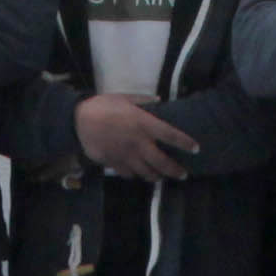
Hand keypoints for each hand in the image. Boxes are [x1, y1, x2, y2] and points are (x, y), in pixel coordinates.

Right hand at [73, 92, 198, 179]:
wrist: (79, 120)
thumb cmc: (103, 105)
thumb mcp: (125, 97)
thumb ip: (143, 101)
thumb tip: (158, 100)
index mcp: (144, 124)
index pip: (171, 136)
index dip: (185, 144)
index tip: (196, 149)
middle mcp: (139, 143)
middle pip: (162, 162)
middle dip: (175, 171)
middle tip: (182, 174)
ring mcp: (127, 156)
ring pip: (147, 173)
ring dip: (156, 176)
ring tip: (161, 177)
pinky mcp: (115, 163)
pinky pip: (129, 174)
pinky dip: (136, 175)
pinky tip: (138, 173)